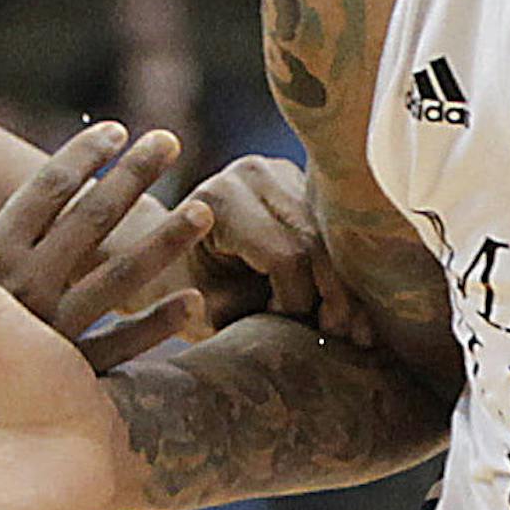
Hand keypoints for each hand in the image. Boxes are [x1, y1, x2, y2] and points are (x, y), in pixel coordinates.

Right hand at [0, 123, 210, 375]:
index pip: (45, 190)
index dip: (82, 157)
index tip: (118, 131)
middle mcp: (25, 286)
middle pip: (92, 218)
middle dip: (132, 176)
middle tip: (171, 140)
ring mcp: (49, 331)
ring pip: (121, 276)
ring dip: (164, 241)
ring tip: (205, 211)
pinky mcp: (63, 380)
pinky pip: (123, 349)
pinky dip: (159, 324)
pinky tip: (194, 303)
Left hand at [177, 154, 372, 344]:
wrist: (160, 250)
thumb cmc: (178, 287)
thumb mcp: (205, 310)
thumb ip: (251, 316)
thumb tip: (310, 329)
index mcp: (222, 200)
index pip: (287, 257)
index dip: (299, 304)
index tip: (290, 332)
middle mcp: (255, 174)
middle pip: (319, 242)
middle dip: (333, 296)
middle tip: (340, 337)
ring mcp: (282, 172)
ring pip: (334, 235)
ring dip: (344, 283)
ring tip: (349, 327)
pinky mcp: (300, 181)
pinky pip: (334, 229)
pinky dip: (342, 267)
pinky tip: (347, 303)